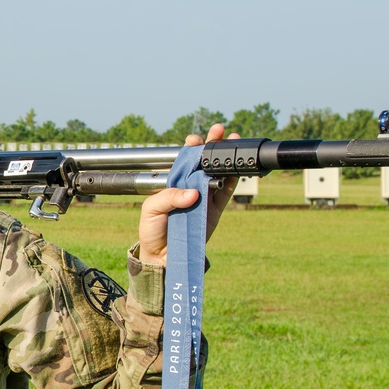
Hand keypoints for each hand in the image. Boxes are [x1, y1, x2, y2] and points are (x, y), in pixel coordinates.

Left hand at [136, 124, 238, 265]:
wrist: (162, 257)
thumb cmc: (152, 230)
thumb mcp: (151, 210)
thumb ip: (168, 197)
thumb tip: (193, 193)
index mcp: (173, 183)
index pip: (184, 161)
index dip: (191, 149)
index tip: (194, 139)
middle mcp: (190, 187)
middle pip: (204, 162)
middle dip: (212, 145)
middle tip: (219, 131)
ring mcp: (204, 197)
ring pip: (218, 173)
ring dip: (226, 158)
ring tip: (233, 141)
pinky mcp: (215, 210)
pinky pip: (227, 193)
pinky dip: (233, 179)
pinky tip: (237, 168)